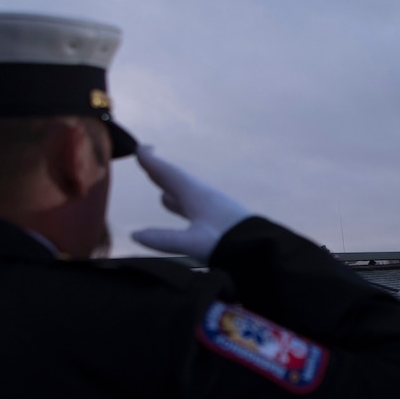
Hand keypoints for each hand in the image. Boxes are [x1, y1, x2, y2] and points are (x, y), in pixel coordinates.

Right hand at [131, 146, 253, 261]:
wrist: (264, 250)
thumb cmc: (230, 242)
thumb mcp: (194, 243)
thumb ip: (164, 239)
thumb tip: (135, 234)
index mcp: (197, 196)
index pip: (170, 174)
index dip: (153, 162)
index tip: (139, 147)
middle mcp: (204, 197)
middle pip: (178, 181)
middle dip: (161, 172)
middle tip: (146, 161)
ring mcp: (214, 208)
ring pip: (187, 194)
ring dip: (172, 188)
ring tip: (161, 188)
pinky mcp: (221, 220)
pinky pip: (194, 205)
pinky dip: (182, 203)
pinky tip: (183, 209)